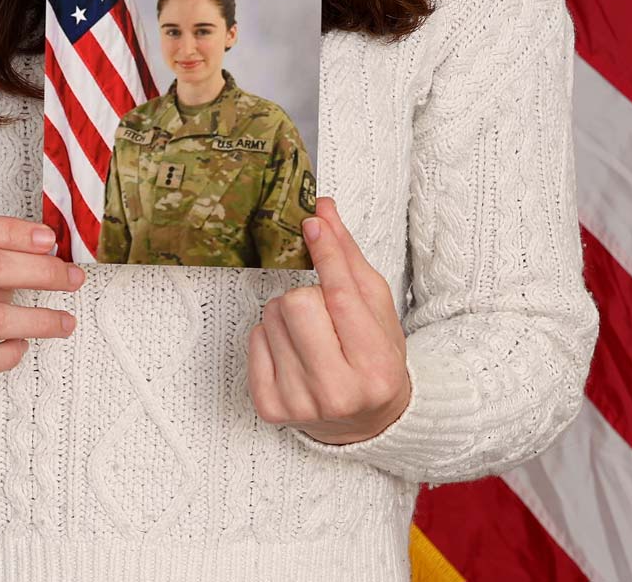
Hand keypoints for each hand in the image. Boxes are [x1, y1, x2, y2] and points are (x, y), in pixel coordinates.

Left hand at [247, 196, 411, 443]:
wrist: (366, 422)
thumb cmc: (375, 359)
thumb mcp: (377, 309)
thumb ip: (349, 258)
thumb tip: (322, 210)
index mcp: (375, 367)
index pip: (342, 297)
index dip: (326, 254)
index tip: (312, 223)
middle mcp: (338, 392)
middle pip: (298, 303)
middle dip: (307, 295)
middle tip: (322, 311)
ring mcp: (300, 403)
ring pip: (271, 316)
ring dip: (287, 314)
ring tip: (310, 334)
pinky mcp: (270, 407)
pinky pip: (253, 339)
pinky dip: (270, 336)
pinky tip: (293, 353)